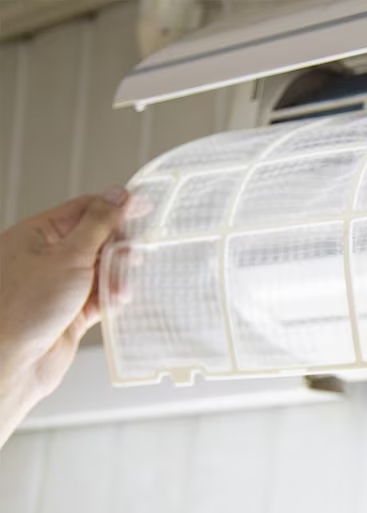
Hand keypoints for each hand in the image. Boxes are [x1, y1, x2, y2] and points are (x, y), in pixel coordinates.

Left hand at [0, 186, 127, 443]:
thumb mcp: (69, 256)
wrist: (11, 364)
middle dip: (118, 245)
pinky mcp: (70, 313)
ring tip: (123, 283)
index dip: (115, 206)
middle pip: (95, 239)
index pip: (83, 210)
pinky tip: (119, 299)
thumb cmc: (24, 308)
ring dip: (117, 274)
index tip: (145, 206)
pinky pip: (100, 296)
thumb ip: (99, 224)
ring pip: (100, 269)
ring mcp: (58, 286)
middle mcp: (45, 258)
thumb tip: (119, 195)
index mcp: (35, 236)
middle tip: (138, 249)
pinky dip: (112, 297)